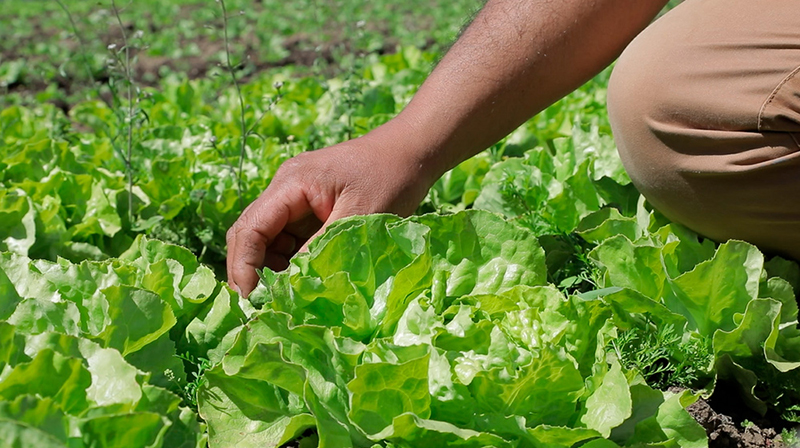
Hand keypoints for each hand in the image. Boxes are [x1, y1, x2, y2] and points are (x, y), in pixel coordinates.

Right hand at [226, 126, 434, 296]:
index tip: (252, 300)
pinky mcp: (310, 208)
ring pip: (269, 240)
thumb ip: (320, 252)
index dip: (244, 266)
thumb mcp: (357, 219)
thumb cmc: (390, 178)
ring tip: (286, 299)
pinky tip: (305, 281)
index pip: (250, 228)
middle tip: (262, 307)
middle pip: (251, 234)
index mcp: (290, 184)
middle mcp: (285, 189)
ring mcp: (296, 198)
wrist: (412, 150)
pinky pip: (290, 239)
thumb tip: (289, 288)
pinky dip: (292, 262)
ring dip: (273, 269)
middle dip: (252, 271)